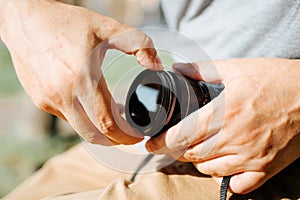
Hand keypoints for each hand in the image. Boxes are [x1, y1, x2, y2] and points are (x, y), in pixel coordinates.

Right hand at [0, 0, 161, 144]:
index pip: (107, 123)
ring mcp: (48, 100)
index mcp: (80, 77)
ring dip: (100, 131)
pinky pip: (67, 118)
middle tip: (130, 134)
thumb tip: (157, 66)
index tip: (138, 136)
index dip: (126, 136)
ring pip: (80, 129)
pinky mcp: (40, 100)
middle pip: (93, 135)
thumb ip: (139, 45)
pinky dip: (84, 119)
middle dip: (115, 140)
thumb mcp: (108, 27)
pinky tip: (92, 105)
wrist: (25, 19)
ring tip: (114, 118)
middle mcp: (61, 94)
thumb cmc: (66, 22)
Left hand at [146, 58, 299, 193]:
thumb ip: (204, 70)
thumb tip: (179, 69)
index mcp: (225, 112)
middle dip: (178, 150)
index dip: (161, 141)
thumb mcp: (238, 68)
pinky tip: (224, 167)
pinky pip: (238, 185)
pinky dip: (226, 179)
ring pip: (210, 170)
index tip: (151, 143)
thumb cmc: (277, 80)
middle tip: (176, 143)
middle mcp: (235, 138)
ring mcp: (251, 156)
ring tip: (199, 150)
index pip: (181, 135)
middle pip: (192, 154)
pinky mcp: (266, 167)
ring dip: (199, 162)